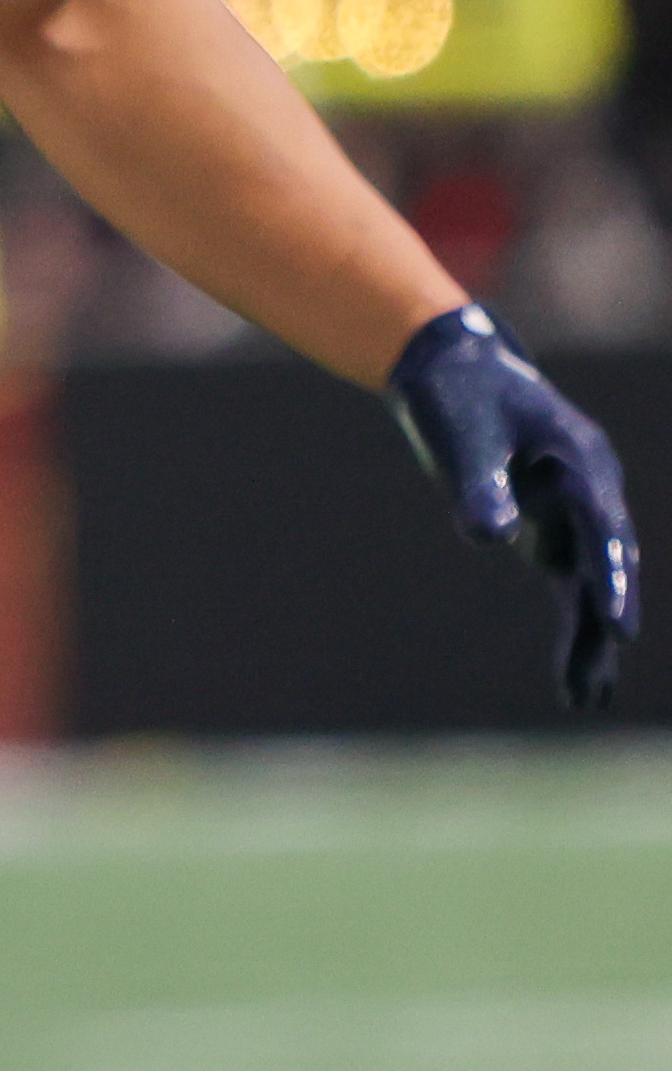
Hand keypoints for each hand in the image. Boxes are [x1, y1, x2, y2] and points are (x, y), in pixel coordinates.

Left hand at [386, 304, 640, 707]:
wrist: (454, 371)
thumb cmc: (458, 395)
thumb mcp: (460, 432)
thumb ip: (477, 482)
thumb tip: (491, 537)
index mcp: (579, 459)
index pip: (602, 526)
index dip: (610, 576)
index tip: (617, 626)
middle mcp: (590, 491)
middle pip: (608, 563)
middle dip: (607, 616)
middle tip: (603, 671)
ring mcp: (576, 515)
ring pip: (593, 584)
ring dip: (591, 637)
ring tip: (586, 699)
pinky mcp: (553, 532)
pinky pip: (571, 587)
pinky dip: (573, 628)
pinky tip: (575, 684)